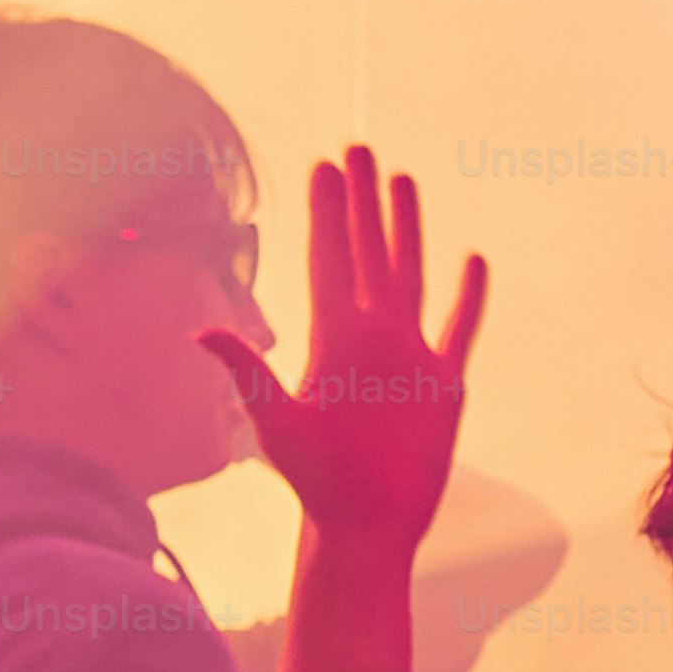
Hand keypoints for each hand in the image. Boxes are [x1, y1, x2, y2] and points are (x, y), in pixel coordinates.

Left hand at [208, 148, 486, 559]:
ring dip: (409, 229)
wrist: (366, 521)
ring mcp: (410, 355)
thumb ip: (247, 372)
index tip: (325, 167)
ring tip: (407, 181)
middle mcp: (371, 335)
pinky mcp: (443, 383)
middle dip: (363, 201)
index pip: (330, 258)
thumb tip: (201, 332)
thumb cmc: (316, 481)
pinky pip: (458, 328)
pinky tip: (472, 261)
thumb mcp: (276, 424)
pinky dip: (468, 296)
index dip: (329, 212)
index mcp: (333, 338)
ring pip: (411, 274)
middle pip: (368, 252)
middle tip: (359, 150)